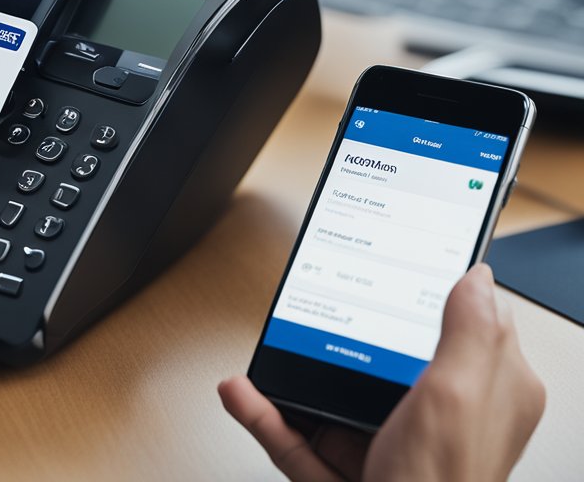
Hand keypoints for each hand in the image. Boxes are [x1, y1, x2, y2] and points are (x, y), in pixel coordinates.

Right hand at [220, 264, 544, 480]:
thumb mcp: (455, 398)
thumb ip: (467, 332)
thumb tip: (477, 276)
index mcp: (485, 395)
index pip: (468, 329)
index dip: (436, 297)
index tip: (403, 267)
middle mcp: (440, 420)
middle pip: (388, 359)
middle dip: (346, 337)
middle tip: (325, 312)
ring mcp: (392, 447)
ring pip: (336, 397)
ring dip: (293, 375)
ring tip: (265, 354)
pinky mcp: (351, 472)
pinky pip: (301, 436)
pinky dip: (267, 415)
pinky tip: (244, 393)